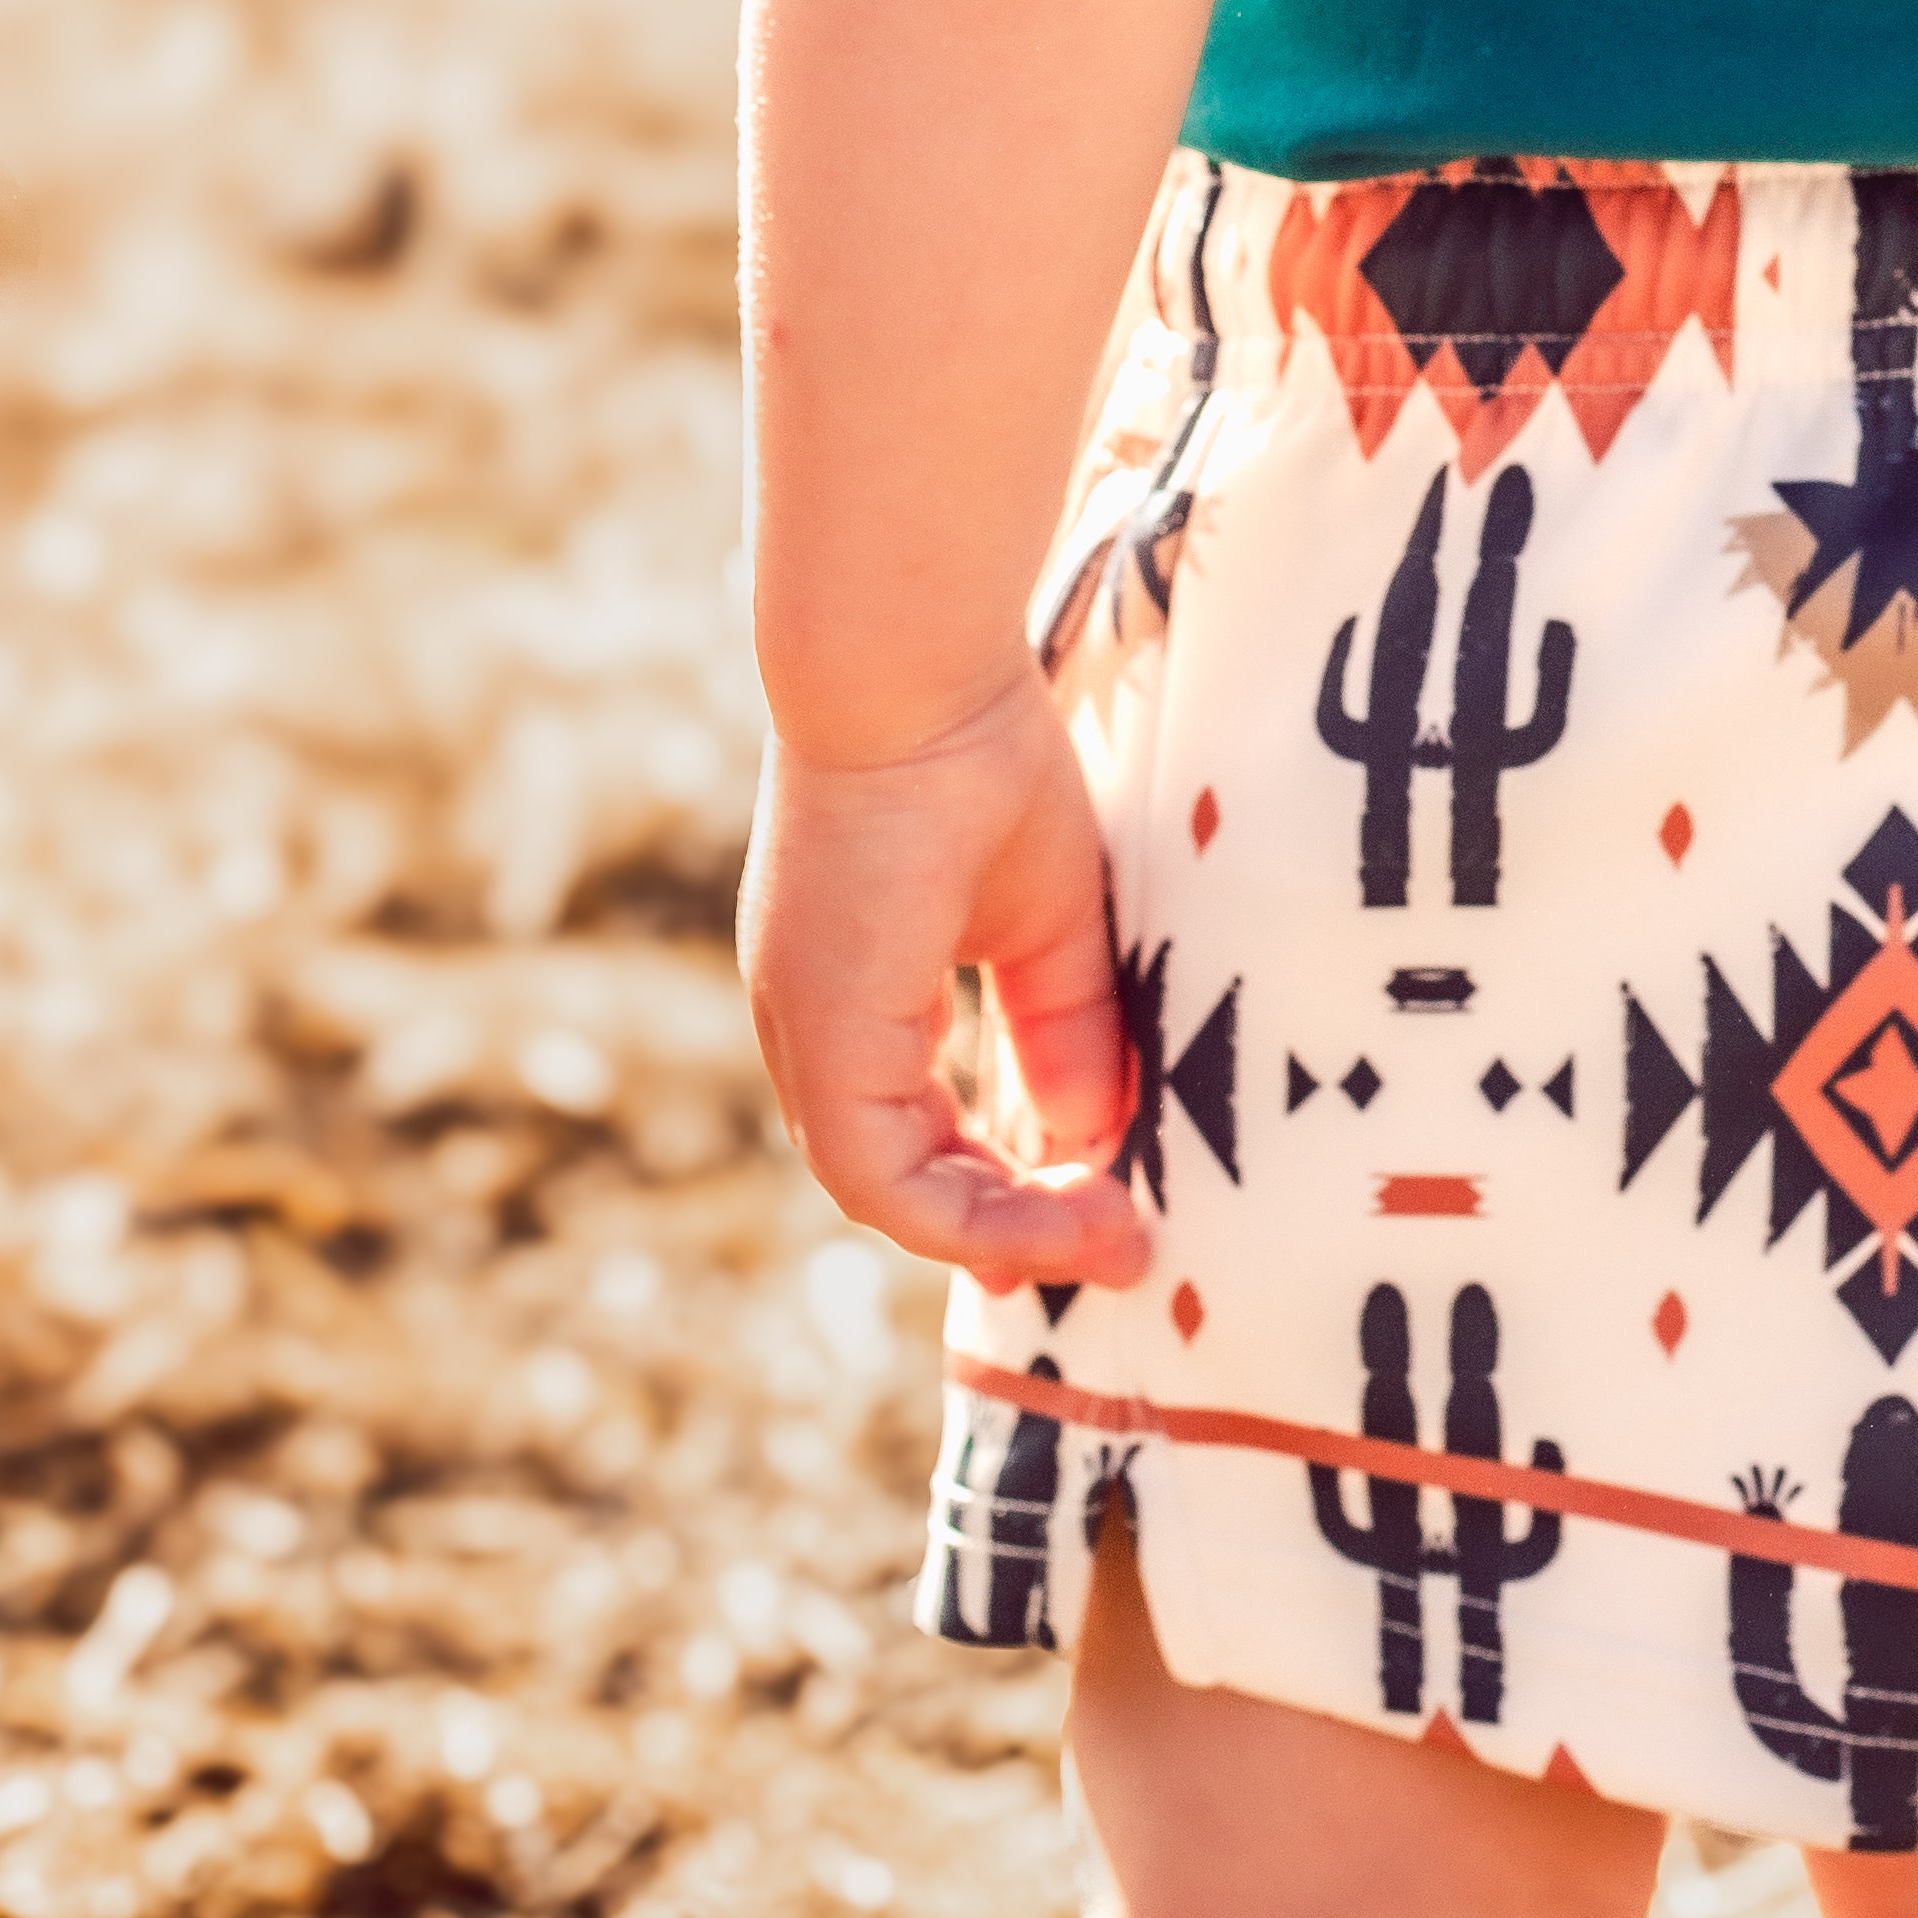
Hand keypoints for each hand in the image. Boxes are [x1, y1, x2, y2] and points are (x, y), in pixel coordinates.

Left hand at [738, 676, 1153, 1292]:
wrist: (911, 672)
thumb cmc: (978, 756)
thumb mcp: (1046, 914)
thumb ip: (1061, 1021)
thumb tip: (1089, 1130)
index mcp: (852, 990)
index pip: (908, 1128)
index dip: (997, 1183)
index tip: (1098, 1201)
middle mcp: (810, 1023)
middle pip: (894, 1176)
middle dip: (1004, 1227)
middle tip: (1114, 1246)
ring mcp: (803, 1031)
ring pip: (881, 1189)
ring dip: (997, 1228)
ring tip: (1110, 1233)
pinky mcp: (819, 1034)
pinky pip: (878, 1174)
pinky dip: (966, 1206)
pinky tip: (1063, 1196)